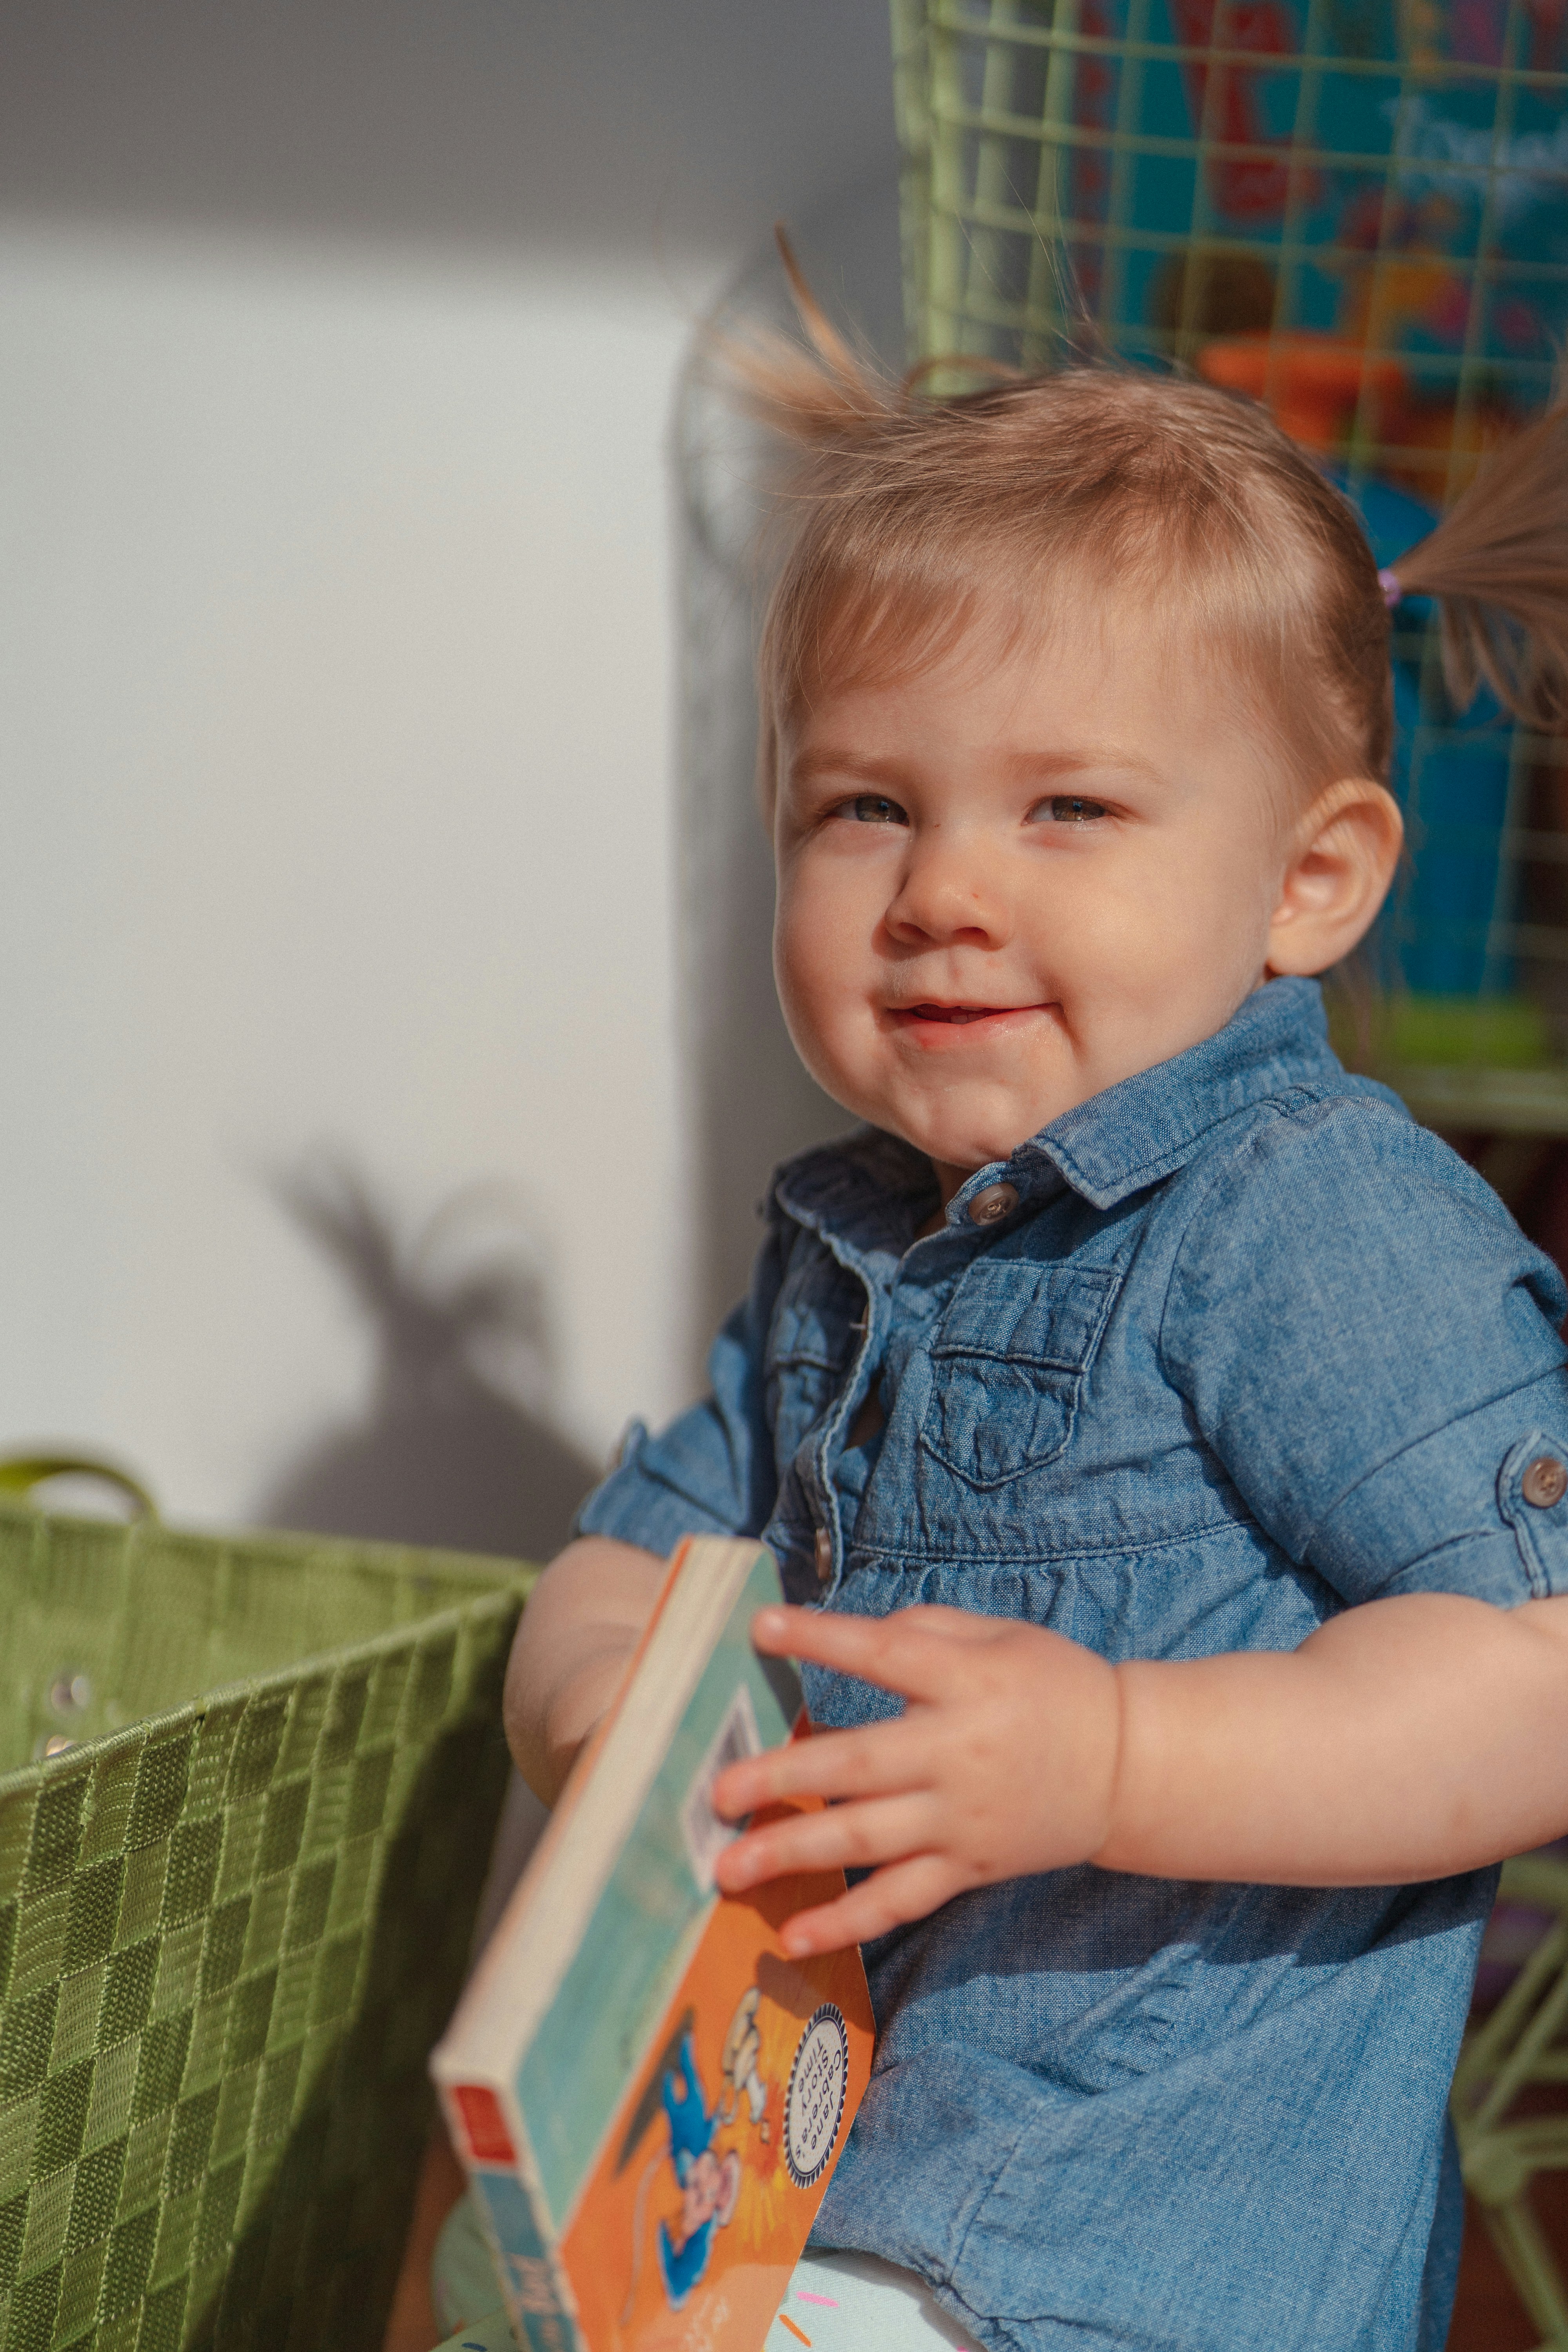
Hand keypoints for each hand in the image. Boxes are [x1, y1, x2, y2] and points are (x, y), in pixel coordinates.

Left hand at [711, 1603, 1120, 1954]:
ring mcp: (962, 1818)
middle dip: (782, 1777)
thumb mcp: (1001, 1634)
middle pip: (858, 1764)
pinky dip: (846, 1923)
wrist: (1127, 1766)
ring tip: (729, 1870)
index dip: (822, 1639)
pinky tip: (795, 1938)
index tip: (761, 1628)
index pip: (884, 1655)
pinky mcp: (968, 1867)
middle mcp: (959, 1752)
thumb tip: (856, 1637)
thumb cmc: (1052, 1685)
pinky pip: (900, 1900)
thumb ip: (925, 1628)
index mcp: (966, 1681)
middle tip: (717, 1792)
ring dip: (793, 1854)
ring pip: (866, 1840)